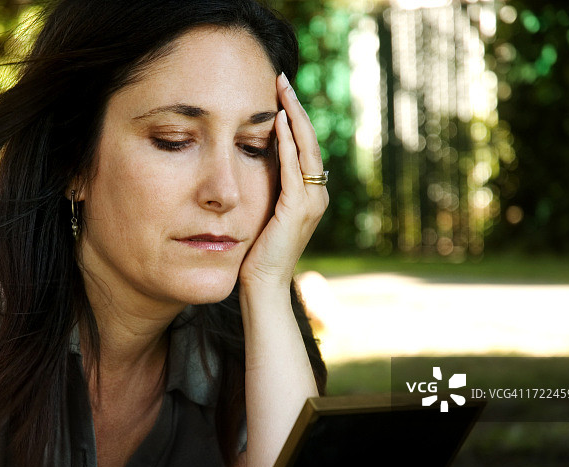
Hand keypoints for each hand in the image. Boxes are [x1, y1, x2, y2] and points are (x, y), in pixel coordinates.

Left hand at [238, 72, 328, 289]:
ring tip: (281, 89)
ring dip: (294, 116)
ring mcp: (310, 201)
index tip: (278, 92)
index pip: (303, 147)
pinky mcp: (298, 209)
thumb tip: (252, 162)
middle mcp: (316, 194)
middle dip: (295, 107)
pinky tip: (279, 121)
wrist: (263, 287)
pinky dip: (288, 143)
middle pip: (309, 140)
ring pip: (306, 148)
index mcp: (309, 194)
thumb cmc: (257, 255)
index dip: (293, 117)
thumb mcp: (262, 214)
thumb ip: (266, 189)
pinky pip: (294, 168)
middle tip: (281, 78)